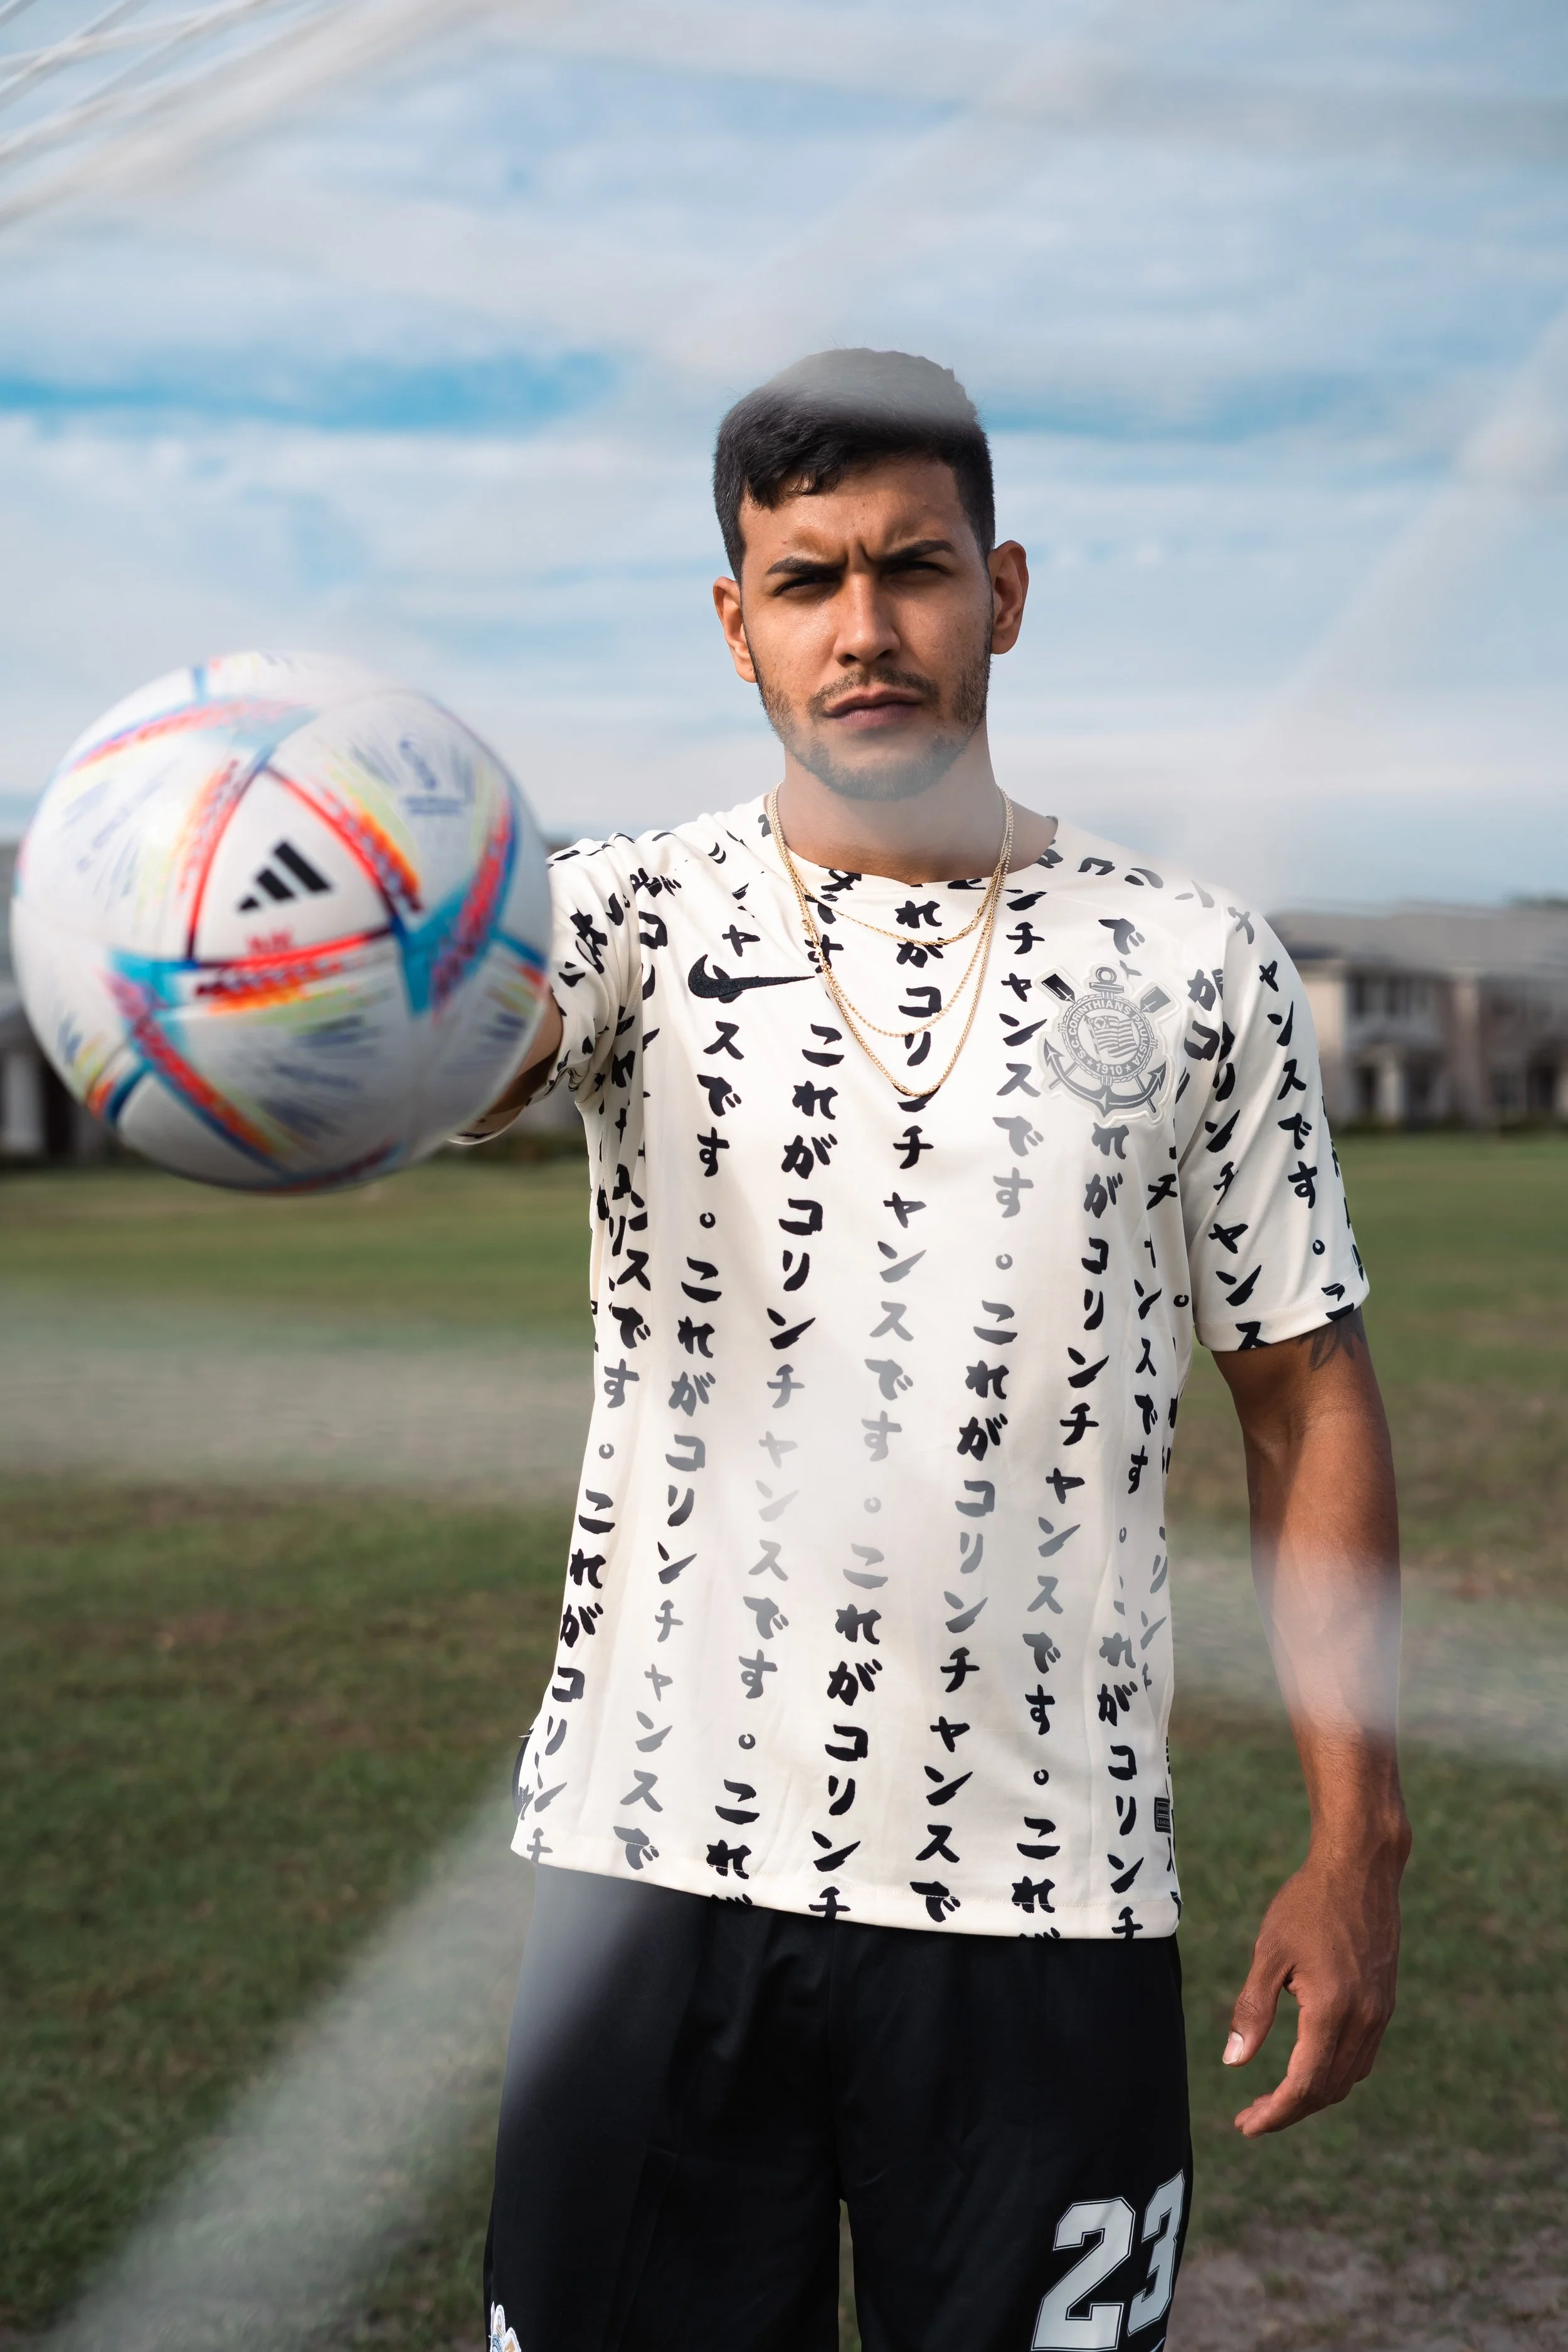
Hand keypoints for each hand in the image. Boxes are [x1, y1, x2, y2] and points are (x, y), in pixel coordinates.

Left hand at [1224, 1826, 1408, 2136]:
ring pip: (1349, 2077)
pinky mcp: (1385, 2001)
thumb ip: (1253, 2009)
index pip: (1304, 2085)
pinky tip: (1308, 2064)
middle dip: (1289, 2110)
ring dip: (1313, 2095)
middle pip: (1328, 2090)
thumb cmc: (1307, 1903)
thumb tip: (1233, 2063)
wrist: (1361, 1867)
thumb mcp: (1269, 1952)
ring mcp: (1380, 2013)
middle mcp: (1364, 2020)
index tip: (1245, 2125)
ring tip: (1275, 2099)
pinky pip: (1362, 2055)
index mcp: (1333, 2011)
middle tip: (1251, 2117)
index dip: (1274, 2113)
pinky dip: (1334, 2072)